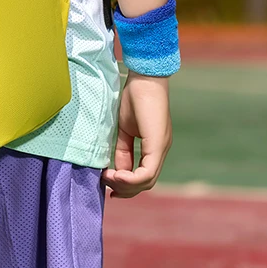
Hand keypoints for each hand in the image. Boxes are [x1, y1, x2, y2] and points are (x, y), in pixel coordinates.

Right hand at [102, 72, 171, 197]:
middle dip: (124, 188)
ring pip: (147, 181)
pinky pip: (147, 172)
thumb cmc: (133, 97)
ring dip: (126, 185)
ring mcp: (160, 148)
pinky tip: (117, 175)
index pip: (142, 175)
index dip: (125, 184)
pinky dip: (131, 178)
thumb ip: (122, 149)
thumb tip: (117, 170)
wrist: (144, 78)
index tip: (107, 181)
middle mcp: (159, 151)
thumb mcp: (124, 128)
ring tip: (108, 178)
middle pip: (146, 183)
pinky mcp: (158, 145)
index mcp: (153, 147)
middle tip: (106, 184)